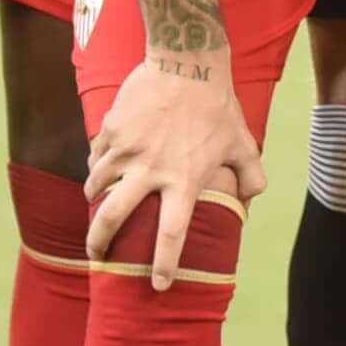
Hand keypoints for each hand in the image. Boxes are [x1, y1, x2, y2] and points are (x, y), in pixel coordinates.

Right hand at [83, 54, 262, 290]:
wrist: (186, 60)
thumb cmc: (218, 104)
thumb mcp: (243, 141)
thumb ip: (250, 175)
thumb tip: (250, 201)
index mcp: (185, 179)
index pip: (172, 233)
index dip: (164, 263)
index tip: (157, 285)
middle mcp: (151, 169)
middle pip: (113, 219)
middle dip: (99, 243)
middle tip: (97, 257)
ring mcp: (126, 149)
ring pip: (97, 187)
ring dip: (94, 201)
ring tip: (97, 207)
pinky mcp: (110, 130)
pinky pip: (95, 157)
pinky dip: (96, 166)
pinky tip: (101, 168)